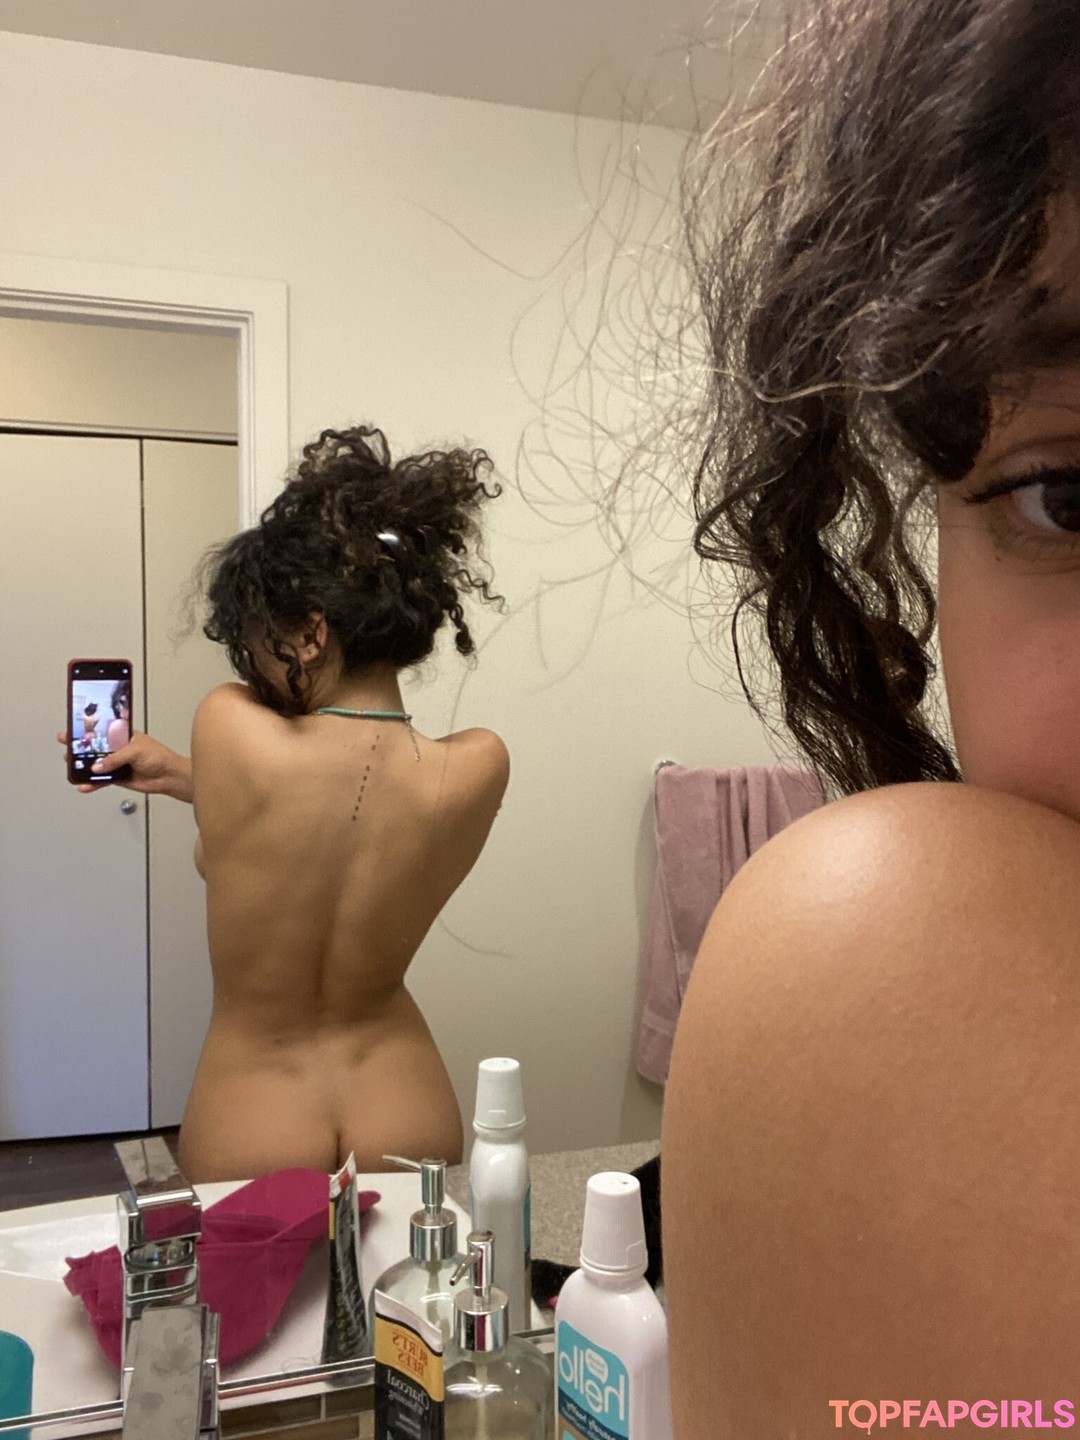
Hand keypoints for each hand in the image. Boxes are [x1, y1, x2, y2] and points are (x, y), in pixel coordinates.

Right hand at [57, 730, 193, 802]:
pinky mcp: (118, 778)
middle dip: (80, 748)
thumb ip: (115, 758)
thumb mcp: (135, 751)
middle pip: (95, 748)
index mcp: (122, 736)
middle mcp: (118, 749)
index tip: (72, 729)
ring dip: (83, 767)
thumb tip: (97, 766)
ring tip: (71, 767)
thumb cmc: (159, 757)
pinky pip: (101, 781)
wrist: (169, 777)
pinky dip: (92, 784)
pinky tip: (84, 785)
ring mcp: (117, 764)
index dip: (87, 730)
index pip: (101, 730)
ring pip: (96, 765)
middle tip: (67, 748)